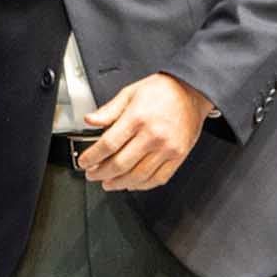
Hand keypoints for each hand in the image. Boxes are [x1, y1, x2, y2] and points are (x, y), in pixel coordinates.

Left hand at [76, 73, 210, 190]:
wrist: (192, 92)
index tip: (84, 162)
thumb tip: (90, 120)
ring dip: (119, 183)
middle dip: (101, 173)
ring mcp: (167, 148)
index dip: (92, 157)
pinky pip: (158, 179)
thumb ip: (109, 110)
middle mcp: (153, 135)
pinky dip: (142, 185)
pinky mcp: (178, 156)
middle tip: (92, 174)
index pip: (108, 144)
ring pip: (138, 176)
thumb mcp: (130, 93)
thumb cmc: (162, 90)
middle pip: (120, 164)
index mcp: (138, 118)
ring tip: (108, 183)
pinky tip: (131, 184)